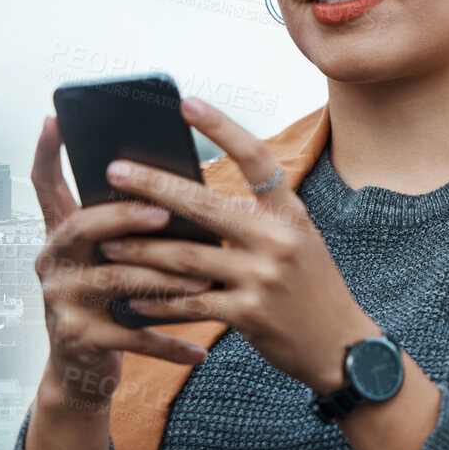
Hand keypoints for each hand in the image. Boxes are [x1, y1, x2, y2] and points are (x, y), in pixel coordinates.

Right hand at [29, 113, 213, 407]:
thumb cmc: (110, 304)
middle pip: (82, 227)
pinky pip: (132, 335)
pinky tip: (200, 348)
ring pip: (116, 281)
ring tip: (206, 279)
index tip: (54, 119)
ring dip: (165, 279)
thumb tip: (210, 195)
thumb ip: (139, 230)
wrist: (81, 372)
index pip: (45, 186)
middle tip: (165, 213)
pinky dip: (170, 342)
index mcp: (62, 236)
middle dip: (126, 217)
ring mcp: (62, 301)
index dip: (47, 152)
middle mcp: (53, 263)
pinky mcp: (80, 339)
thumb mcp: (113, 261)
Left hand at [93, 97, 377, 393]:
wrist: (342, 347)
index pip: (256, 157)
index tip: (186, 102)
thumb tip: (204, 195)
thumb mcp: (297, 240)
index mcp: (290, 212)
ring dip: (141, 251)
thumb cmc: (311, 286)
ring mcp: (264, 278)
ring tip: (107, 242)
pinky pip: (191, 304)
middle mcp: (278, 239)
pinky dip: (158, 301)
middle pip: (204, 205)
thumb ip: (256, 217)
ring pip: (187, 258)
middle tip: (113, 171)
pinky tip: (131, 297)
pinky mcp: (250, 315)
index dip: (222, 127)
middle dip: (152, 186)